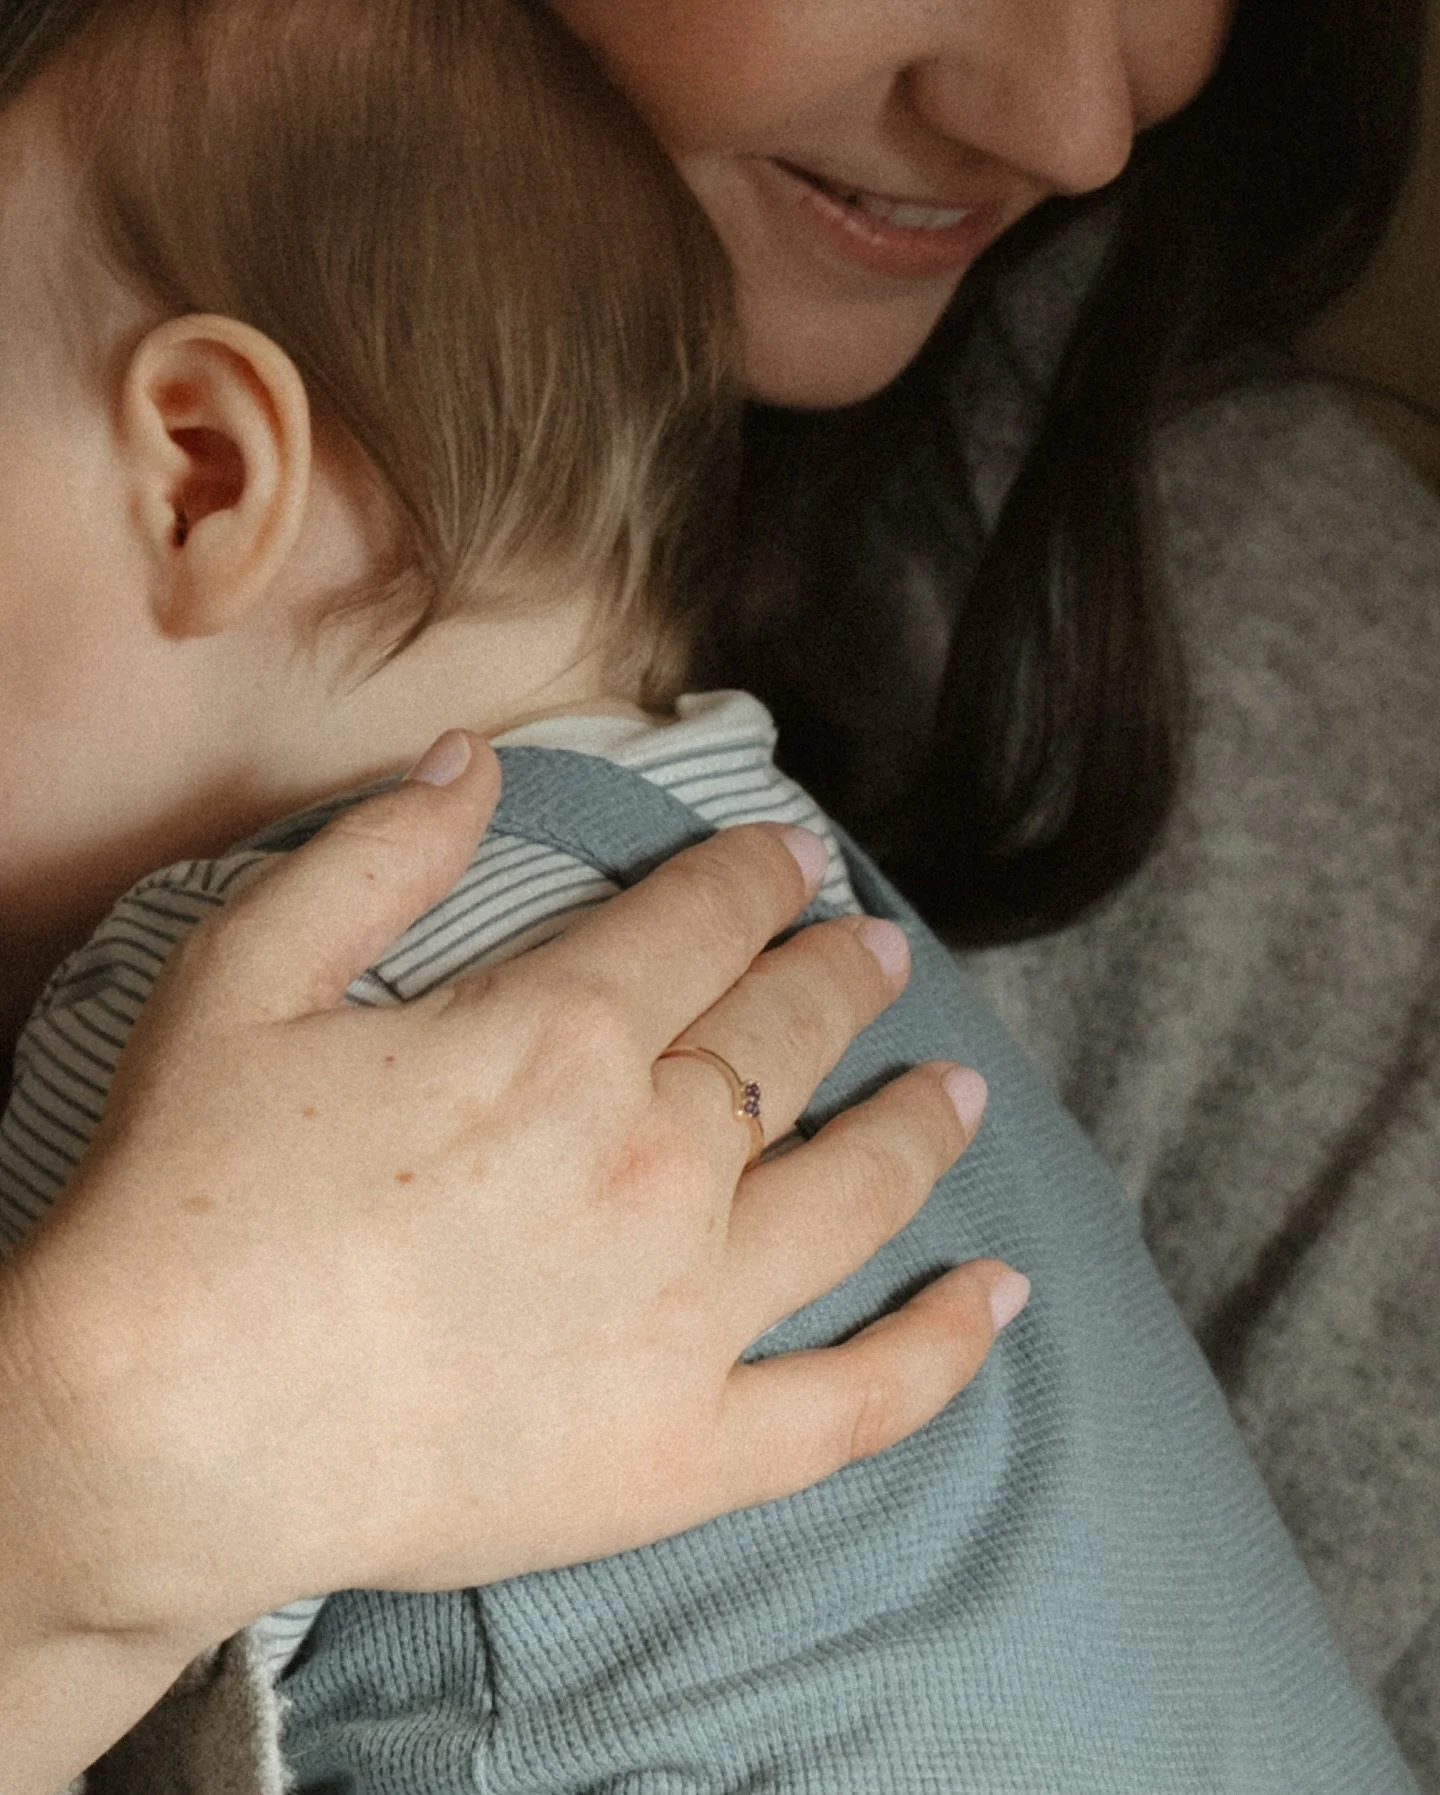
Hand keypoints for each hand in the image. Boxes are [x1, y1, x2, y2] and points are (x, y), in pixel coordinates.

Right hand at [0, 731, 1014, 1788]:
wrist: (155, 1441)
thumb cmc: (186, 1204)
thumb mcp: (243, 983)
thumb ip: (375, 856)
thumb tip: (478, 760)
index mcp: (563, 1041)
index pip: (705, 924)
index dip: (759, 877)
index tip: (794, 860)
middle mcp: (657, 1165)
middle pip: (790, 1042)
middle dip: (842, 980)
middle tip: (876, 957)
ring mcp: (688, 1315)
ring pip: (854, 1191)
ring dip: (918, 1129)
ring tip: (959, 1092)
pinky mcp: (684, 1452)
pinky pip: (855, 1400)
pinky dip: (939, 1348)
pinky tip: (997, 1297)